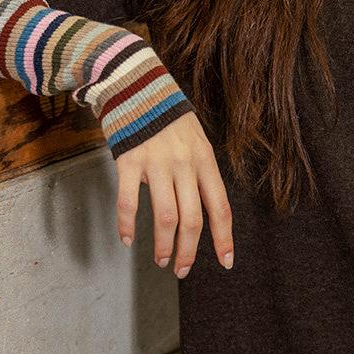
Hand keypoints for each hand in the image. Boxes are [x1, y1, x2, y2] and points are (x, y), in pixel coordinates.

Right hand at [114, 110, 234, 277]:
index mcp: (205, 161)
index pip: (220, 207)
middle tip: (181, 269)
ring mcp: (156, 163)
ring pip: (165, 217)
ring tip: (161, 260)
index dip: (224, 238)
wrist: (137, 84)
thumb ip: (199, 173)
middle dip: (188, 251)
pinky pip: (129, 202)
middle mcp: (184, 164)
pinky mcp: (129, 161)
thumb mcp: (196, 141)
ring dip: (164, 245)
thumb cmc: (168, 118)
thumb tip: (200, 210)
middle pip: (192, 220)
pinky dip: (128, 225)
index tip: (226, 262)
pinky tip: (128, 239)